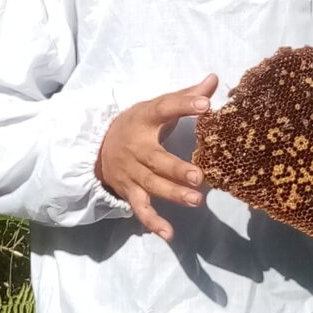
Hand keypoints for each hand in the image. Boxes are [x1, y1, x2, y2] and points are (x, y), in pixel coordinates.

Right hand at [96, 74, 218, 240]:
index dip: (183, 105)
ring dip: (173, 194)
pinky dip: (153, 222)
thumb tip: (215, 78)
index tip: (205, 104)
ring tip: (196, 200)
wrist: (97, 146)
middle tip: (199, 176)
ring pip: (151, 185)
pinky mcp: (129, 191)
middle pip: (156, 159)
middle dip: (177, 169)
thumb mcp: (157, 107)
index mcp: (144, 119)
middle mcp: (136, 147)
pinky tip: (169, 233)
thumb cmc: (138, 124)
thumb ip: (186, 96)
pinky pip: (141, 208)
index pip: (164, 109)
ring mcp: (131, 172)